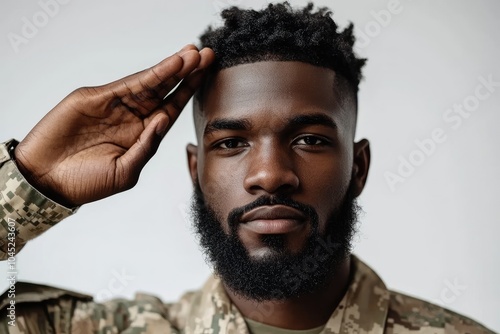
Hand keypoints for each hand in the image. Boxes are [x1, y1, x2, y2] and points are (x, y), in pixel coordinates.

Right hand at [14, 45, 214, 206]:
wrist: (46, 181)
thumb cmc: (86, 183)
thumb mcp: (125, 172)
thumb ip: (146, 147)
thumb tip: (163, 120)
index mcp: (143, 136)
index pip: (172, 109)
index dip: (189, 92)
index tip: (206, 75)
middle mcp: (133, 117)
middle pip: (166, 91)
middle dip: (187, 73)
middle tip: (207, 56)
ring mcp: (116, 106)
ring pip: (151, 83)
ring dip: (172, 68)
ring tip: (192, 54)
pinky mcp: (97, 98)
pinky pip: (129, 84)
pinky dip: (151, 74)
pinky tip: (170, 64)